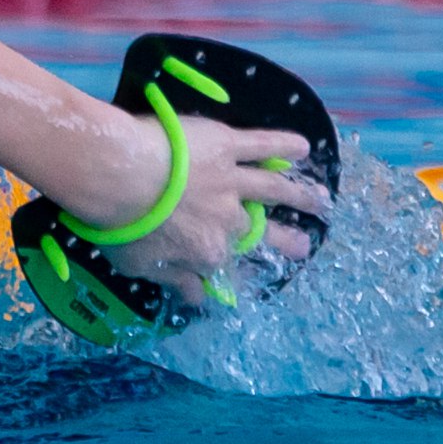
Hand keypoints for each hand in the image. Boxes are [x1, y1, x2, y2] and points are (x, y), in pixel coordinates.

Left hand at [94, 111, 333, 304]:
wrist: (120, 177)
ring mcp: (233, 181)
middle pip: (261, 232)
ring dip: (300, 194)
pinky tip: (303, 148)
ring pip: (274, 189)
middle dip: (287, 240)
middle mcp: (230, 220)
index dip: (242, 270)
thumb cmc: (122, 226)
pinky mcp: (229, 145)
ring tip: (322, 200)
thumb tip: (200, 299)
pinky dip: (285, 145)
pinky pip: (264, 145)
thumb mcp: (142, 266)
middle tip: (306, 246)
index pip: (228, 265)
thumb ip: (176, 280)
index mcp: (208, 253)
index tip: (253, 274)